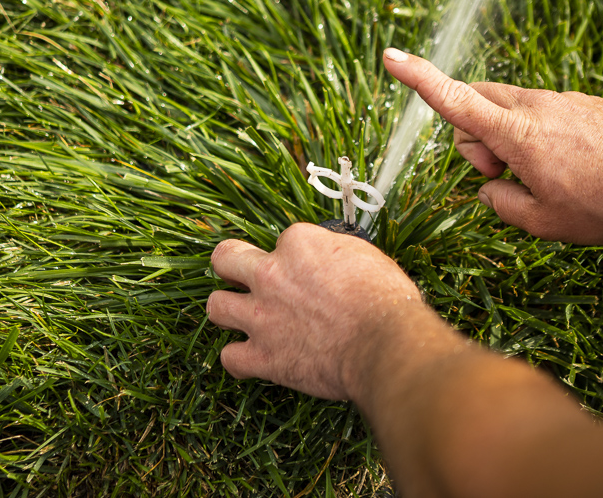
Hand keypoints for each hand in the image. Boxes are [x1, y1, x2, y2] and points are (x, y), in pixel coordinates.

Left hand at [206, 223, 453, 400]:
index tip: (306, 272)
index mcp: (298, 244)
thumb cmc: (386, 302)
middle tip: (241, 278)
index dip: (293, 258)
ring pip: (216, 306)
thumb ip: (335, 254)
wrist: (385, 345)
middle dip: (231, 267)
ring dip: (227, 311)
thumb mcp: (365, 257)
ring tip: (241, 317)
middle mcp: (271, 274)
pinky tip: (248, 360)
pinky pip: (229, 358)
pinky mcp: (262, 356)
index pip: (280, 242)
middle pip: (225, 258)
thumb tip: (332, 262)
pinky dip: (237, 360)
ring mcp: (261, 316)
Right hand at [383, 47, 602, 243]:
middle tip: (501, 174)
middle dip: (473, 136)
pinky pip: (538, 111)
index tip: (390, 56)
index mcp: (518, 134)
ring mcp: (560, 99)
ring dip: (506, 138)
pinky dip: (534, 135)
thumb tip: (489, 188)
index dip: (418, 77)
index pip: (455, 99)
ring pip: (507, 107)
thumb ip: (501, 204)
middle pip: (476, 100)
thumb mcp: (543, 223)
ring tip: (542, 175)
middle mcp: (535, 106)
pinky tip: (569, 165)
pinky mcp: (580, 101)